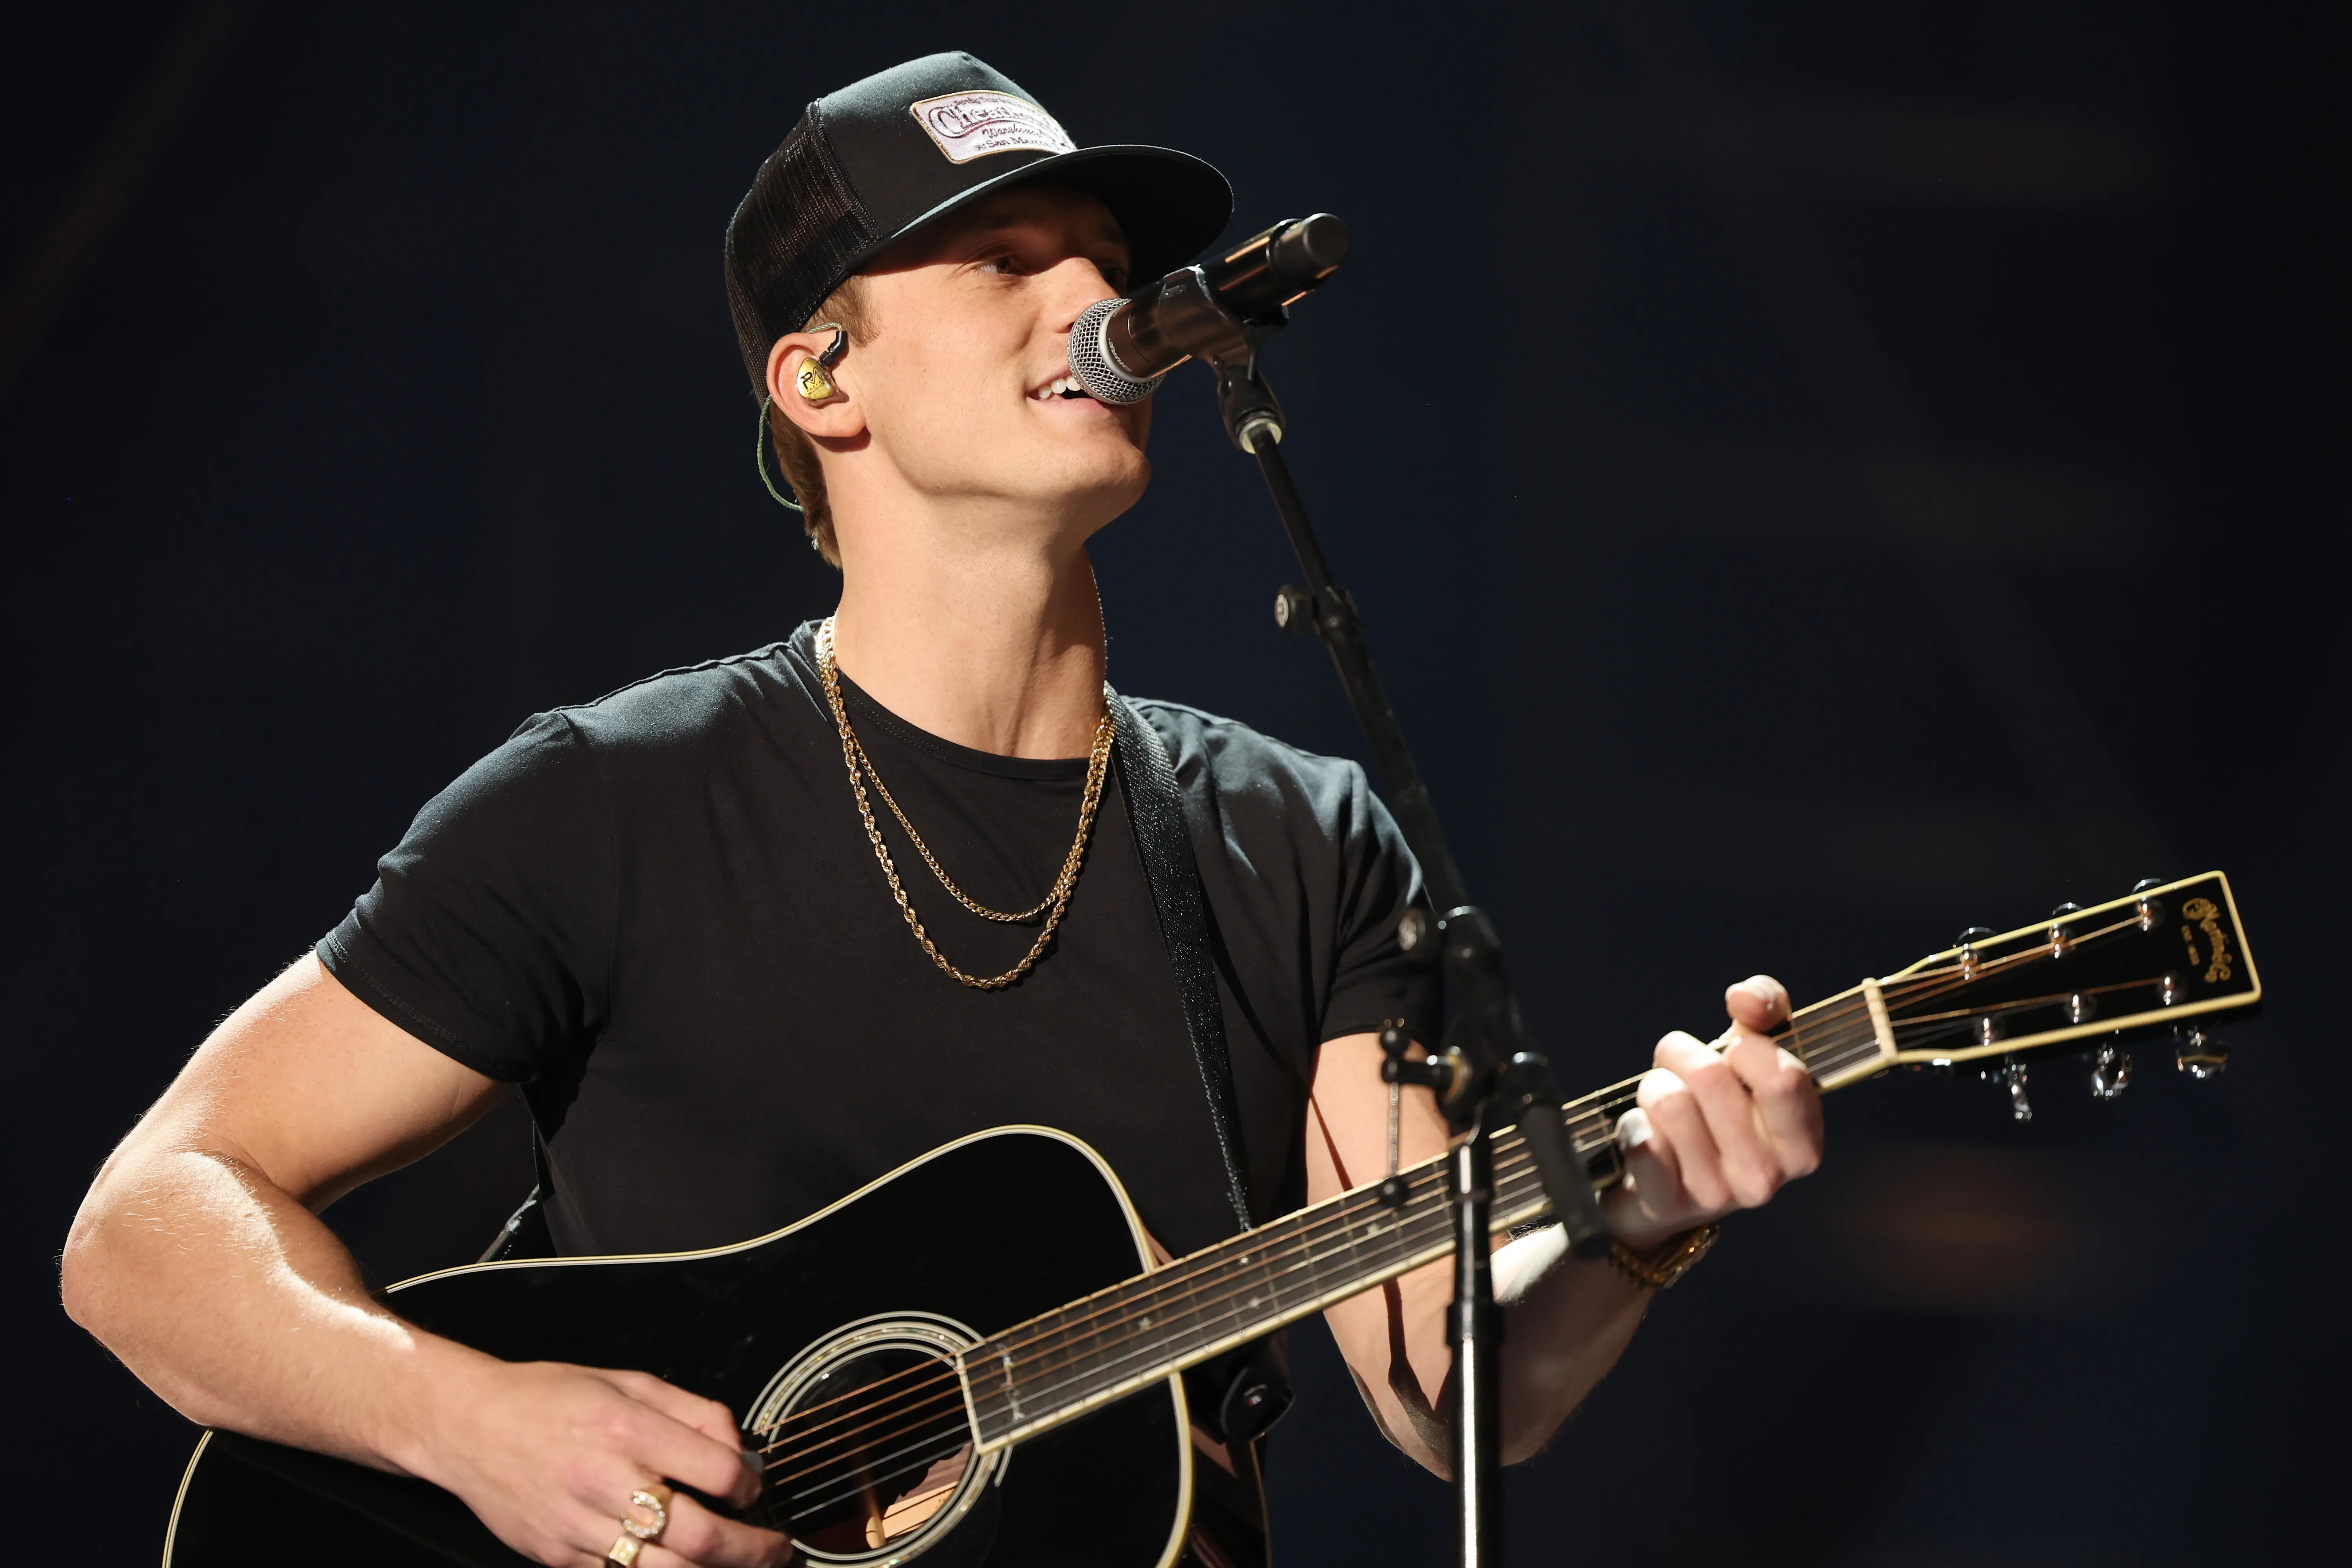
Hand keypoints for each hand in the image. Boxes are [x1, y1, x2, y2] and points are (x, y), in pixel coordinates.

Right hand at [406, 1352, 790, 1566]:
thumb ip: (692, 1413)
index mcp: (627, 1429)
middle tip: (776, 1551)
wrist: (469, 1426)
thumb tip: (737, 1449)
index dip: (749, 1485)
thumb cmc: (549, 1399)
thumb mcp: (629, 1381)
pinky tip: (680, 1567)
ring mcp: (578, 1526)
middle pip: (699, 1536)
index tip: (753, 1488)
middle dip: (751, 1551)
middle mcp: (605, 1481)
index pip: (717, 1471)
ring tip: (741, 1566)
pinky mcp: (557, 1556)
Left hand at [1604, 975, 1822, 1251]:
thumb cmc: (1717, 1114)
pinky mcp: (1665, 1203)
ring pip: (1668, 1099)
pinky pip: (1638, 1138)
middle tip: (1681, 1071)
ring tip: (1664, 1104)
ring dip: (1654, 1086)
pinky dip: (1633, 1122)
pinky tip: (1646, 1136)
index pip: (1782, 1077)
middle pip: (1710, 1076)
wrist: (1669, 1190)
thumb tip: (1742, 997)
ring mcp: (1715, 1195)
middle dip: (1682, 1055)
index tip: (1734, 1053)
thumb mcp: (1751, 1057)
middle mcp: (1766, 1177)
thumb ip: (1764, 1010)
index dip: (1746, 1047)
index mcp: (1801, 1144)